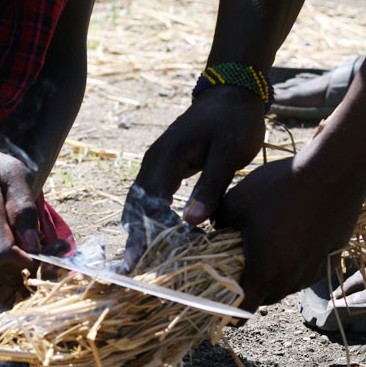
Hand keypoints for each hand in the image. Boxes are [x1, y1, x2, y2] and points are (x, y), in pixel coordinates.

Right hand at [0, 131, 41, 303]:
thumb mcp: (9, 170)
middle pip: (1, 269)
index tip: (40, 245)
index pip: (4, 256)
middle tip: (35, 239)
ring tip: (14, 232)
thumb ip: (24, 208)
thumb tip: (34, 245)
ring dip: (8, 261)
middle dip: (23, 261)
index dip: (28, 258)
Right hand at [122, 85, 264, 269]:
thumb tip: (193, 223)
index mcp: (166, 159)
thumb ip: (211, 187)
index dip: (142, 235)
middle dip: (133, 239)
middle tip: (131, 272)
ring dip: (138, 232)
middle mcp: (153, 163)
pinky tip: (156, 242)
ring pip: (139, 205)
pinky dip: (149, 221)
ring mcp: (155, 166)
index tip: (135, 263)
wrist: (232, 94)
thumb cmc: (234, 121)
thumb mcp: (228, 153)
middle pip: (135, 207)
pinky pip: (150, 200)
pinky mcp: (164, 170)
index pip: (148, 204)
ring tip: (139, 265)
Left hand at [213, 156, 363, 311]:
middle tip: (237, 265)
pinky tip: (289, 237)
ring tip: (264, 247)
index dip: (226, 311)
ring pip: (286, 284)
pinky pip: (304, 271)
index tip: (218, 302)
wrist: (333, 173)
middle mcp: (292, 280)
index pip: (242, 311)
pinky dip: (293, 263)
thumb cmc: (280, 188)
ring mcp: (314, 271)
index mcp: (265, 274)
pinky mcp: (330, 259)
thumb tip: (210, 229)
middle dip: (248, 287)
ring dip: (273, 274)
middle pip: (264, 298)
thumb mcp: (235, 202)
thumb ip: (217, 222)